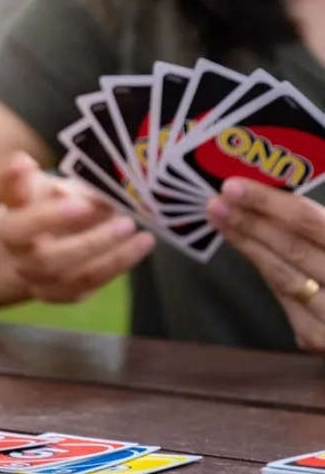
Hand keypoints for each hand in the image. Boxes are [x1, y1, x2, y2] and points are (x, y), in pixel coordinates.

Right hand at [0, 153, 154, 303]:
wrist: (33, 240)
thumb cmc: (38, 202)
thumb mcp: (37, 183)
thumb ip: (52, 179)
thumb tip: (79, 185)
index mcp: (4, 218)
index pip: (9, 203)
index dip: (21, 187)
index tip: (32, 164)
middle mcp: (16, 254)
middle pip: (44, 257)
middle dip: (81, 236)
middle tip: (104, 208)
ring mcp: (37, 279)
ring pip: (72, 276)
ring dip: (108, 252)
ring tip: (132, 227)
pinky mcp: (60, 292)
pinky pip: (90, 284)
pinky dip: (117, 263)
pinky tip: (140, 244)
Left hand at [208, 178, 324, 352]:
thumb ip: (319, 226)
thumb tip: (276, 196)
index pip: (310, 221)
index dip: (270, 202)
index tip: (233, 186)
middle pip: (294, 248)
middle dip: (249, 221)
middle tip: (213, 199)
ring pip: (284, 276)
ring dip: (247, 245)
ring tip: (219, 219)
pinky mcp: (320, 342)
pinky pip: (286, 300)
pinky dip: (266, 272)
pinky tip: (246, 249)